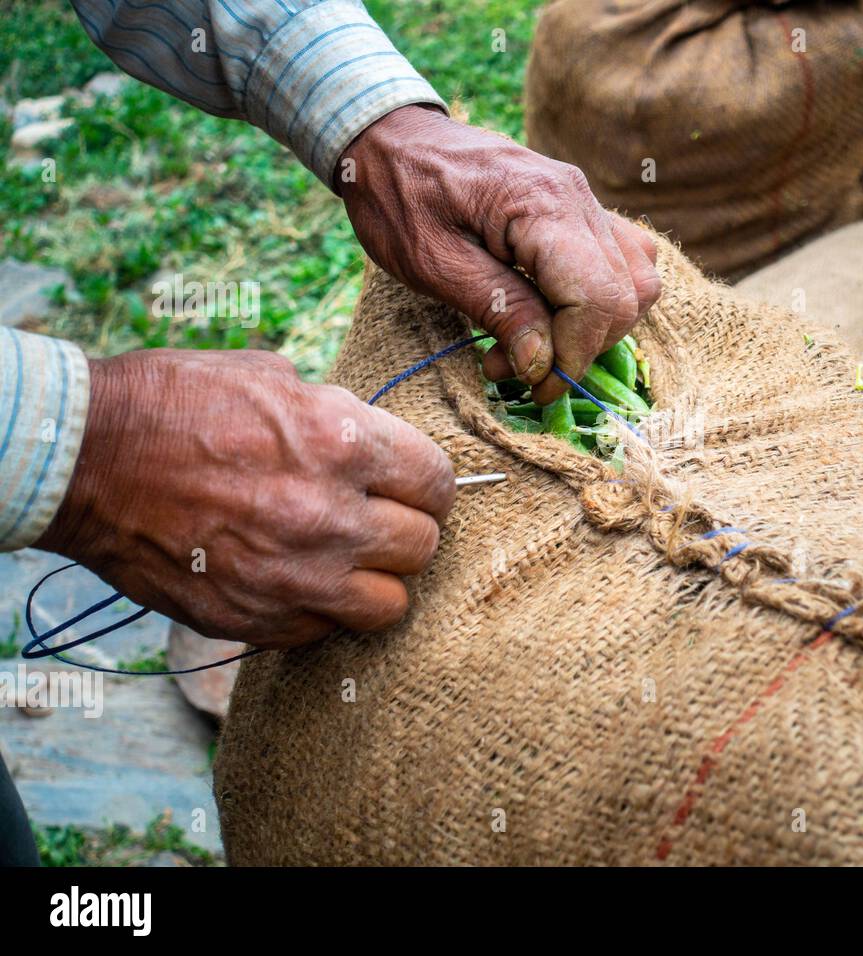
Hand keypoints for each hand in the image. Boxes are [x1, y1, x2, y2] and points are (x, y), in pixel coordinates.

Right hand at [35, 349, 455, 648]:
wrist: (85, 460)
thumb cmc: (175, 404)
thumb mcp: (273, 379)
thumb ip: (339, 416)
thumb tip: (376, 443)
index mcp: (343, 443)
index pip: (437, 483)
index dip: (429, 486)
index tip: (412, 489)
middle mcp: (330, 516)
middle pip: (423, 547)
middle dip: (407, 532)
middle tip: (378, 523)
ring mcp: (295, 577)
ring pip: (390, 605)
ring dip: (376, 583)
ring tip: (348, 562)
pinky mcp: (256, 620)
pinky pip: (326, 632)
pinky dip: (322, 612)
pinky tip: (296, 582)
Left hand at [337, 105, 660, 405]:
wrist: (391, 138)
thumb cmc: (399, 197)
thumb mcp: (433, 264)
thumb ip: (498, 309)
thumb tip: (542, 363)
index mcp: (541, 204)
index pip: (597, 296)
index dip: (574, 353)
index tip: (535, 385)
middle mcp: (577, 198)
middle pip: (626, 295)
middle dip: (581, 348)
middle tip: (519, 368)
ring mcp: (585, 201)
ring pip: (636, 281)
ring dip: (594, 329)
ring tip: (534, 344)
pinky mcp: (580, 211)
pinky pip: (622, 263)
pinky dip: (599, 302)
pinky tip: (552, 314)